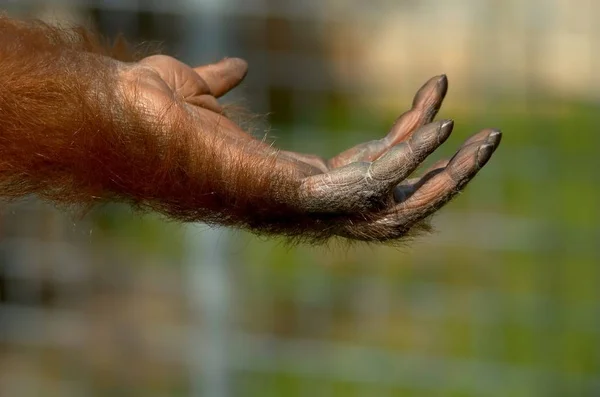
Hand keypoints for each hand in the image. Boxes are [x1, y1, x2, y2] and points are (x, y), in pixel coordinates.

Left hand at [122, 55, 500, 241]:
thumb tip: (233, 69)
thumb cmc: (151, 110)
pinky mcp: (291, 193)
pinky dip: (405, 162)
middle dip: (444, 176)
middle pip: (393, 203)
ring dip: (442, 176)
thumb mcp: (199, 92)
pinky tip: (435, 124)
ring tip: (482, 136)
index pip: (368, 173)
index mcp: (290, 178)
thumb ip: (222, 86)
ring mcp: (298, 204)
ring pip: (391, 210)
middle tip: (485, 138)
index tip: (433, 96)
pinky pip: (366, 189)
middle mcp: (302, 201)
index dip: (406, 140)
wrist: (116, 116)